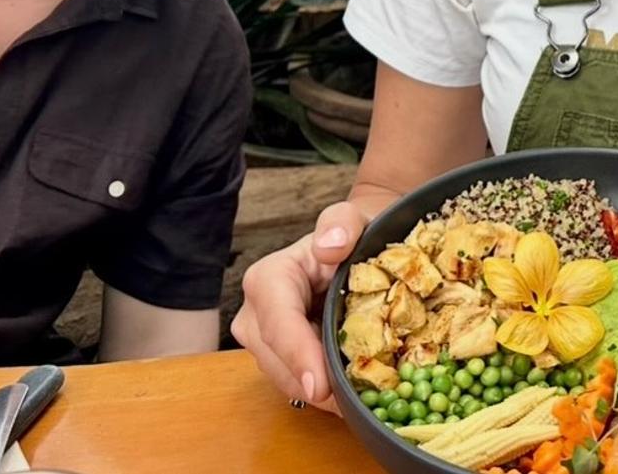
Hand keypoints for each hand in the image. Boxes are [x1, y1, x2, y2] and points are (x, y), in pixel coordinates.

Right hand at [231, 200, 367, 412]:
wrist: (351, 249)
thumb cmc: (350, 235)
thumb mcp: (351, 219)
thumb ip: (341, 223)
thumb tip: (329, 246)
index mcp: (268, 278)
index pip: (279, 324)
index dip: (299, 356)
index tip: (321, 387)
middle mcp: (255, 314)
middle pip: (280, 362)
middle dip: (317, 384)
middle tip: (360, 399)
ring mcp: (263, 342)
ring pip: (288, 381)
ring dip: (323, 392)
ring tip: (362, 394)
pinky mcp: (279, 360)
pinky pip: (299, 385)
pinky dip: (326, 392)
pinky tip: (353, 390)